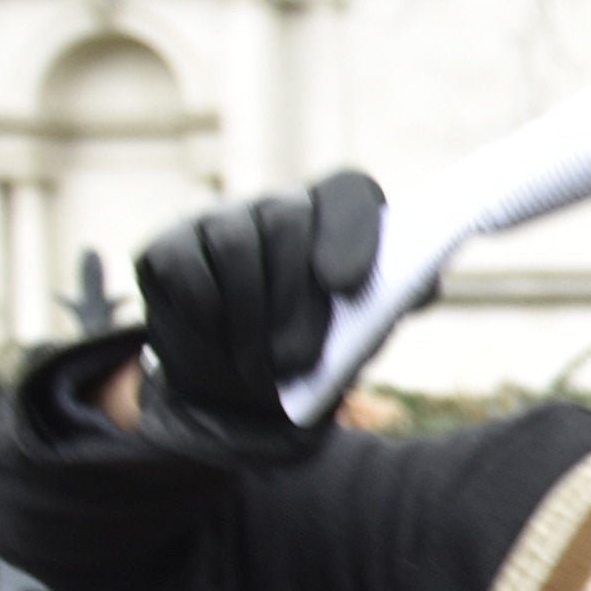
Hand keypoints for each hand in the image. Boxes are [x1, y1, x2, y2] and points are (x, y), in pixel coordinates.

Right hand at [128, 171, 382, 465]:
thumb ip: (394, 304)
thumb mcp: (362, 337)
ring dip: (251, 315)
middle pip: (287, 221)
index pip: (348, 194)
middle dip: (295, 298)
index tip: (345, 285)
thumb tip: (420, 282)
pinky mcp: (170, 247)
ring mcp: (219, 221)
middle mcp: (278, 208)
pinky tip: (219, 344)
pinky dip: (206, 313)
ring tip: (263, 369)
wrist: (243, 396)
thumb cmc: (316, 358)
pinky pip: (186, 267)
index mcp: (335, 220)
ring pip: (235, 243)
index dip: (350, 232)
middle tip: (299, 362)